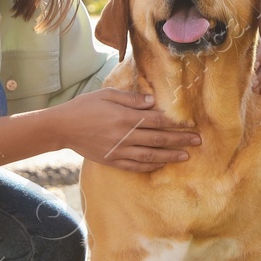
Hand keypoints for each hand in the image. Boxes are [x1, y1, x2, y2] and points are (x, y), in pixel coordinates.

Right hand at [60, 89, 199, 172]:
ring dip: (170, 156)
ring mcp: (119, 150)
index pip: (157, 121)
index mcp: (125, 117)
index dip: (175, 124)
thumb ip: (132, 99)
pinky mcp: (112, 160)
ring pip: (150, 155)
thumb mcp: (107, 94)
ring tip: (186, 156)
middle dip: (180, 140)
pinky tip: (162, 163)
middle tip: (197, 142)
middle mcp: (125, 135)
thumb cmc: (85, 106)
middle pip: (158, 139)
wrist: (62, 127)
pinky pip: (136, 166)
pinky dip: (150, 165)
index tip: (190, 125)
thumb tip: (153, 101)